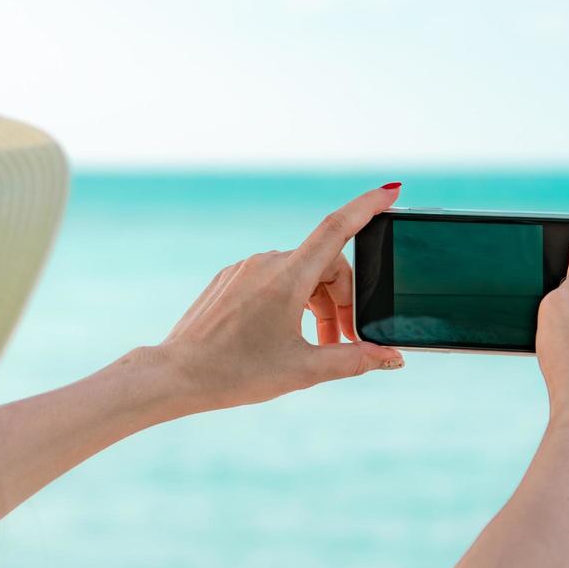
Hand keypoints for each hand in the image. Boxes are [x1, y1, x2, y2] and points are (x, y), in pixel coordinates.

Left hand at [155, 185, 406, 411]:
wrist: (177, 376)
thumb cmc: (237, 373)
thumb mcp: (304, 370)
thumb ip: (353, 359)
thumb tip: (391, 359)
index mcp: (288, 277)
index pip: (338, 227)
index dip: (368, 206)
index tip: (391, 192)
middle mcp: (266, 262)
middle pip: (324, 266)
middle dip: (342, 301)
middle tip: (344, 342)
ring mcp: (244, 269)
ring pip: (298, 275)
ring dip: (317, 306)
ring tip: (316, 346)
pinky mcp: (229, 280)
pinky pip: (272, 280)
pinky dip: (291, 302)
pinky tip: (284, 336)